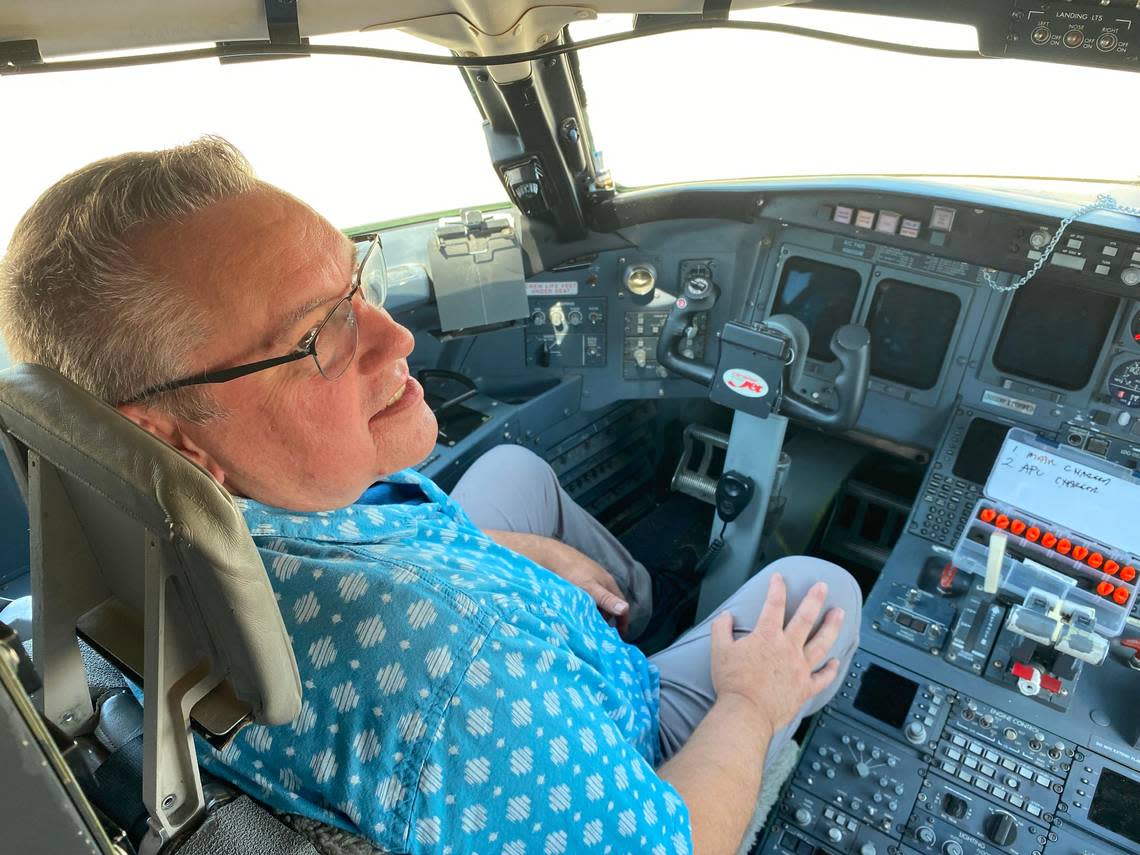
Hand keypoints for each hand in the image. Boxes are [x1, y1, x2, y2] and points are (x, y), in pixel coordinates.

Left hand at [545, 550, 630, 635]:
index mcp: (607, 583)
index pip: (621, 605)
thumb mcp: (589, 588)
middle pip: (608, 605)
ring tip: (584, 627)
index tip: (620, 637)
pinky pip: (584, 598)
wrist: (548, 555)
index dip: (622, 621)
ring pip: (595, 602)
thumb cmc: (570, 570)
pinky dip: (583, 608)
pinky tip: (574, 613)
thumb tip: (625, 609)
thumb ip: (606, 599)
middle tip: (598, 635)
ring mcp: (587, 580)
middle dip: (605, 620)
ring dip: (593, 614)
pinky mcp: (575, 580)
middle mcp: (600, 581)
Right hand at [709, 573, 842, 735]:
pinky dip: (831, 670)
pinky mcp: (805, 688)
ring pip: (821, 643)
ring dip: (831, 626)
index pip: (774, 605)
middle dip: (815, 599)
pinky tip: (836, 662)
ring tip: (839, 614)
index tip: (779, 578)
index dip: (777, 588)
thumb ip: (722, 629)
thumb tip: (726, 616)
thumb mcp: (719, 650)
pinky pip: (822, 677)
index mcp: (767, 637)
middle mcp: (788, 648)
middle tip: (823, 587)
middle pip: (805, 618)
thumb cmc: (732, 684)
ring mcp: (800, 668)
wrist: (746, 712)